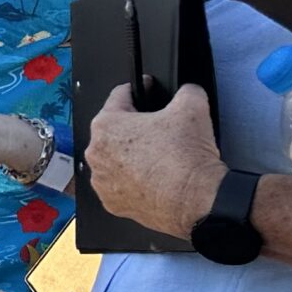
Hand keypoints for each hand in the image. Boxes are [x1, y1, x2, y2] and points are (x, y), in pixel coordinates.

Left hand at [86, 85, 225, 236]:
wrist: (195, 199)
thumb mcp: (193, 106)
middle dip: (136, 126)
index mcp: (106, 125)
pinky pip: (120, 184)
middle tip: (159, 128)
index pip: (119, 96)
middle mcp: (97, 153)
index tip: (146, 89)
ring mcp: (103, 181)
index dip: (139, 89)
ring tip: (158, 155)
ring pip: (115, 159)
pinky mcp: (112, 202)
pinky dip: (133, 180)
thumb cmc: (186, 159)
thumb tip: (188, 91)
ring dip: (132, 155)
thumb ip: (186, 90)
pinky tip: (153, 176)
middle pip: (115, 130)